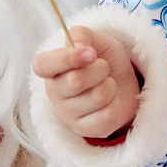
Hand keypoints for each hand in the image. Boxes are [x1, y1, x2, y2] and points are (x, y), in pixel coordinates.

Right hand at [32, 28, 139, 142]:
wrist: (124, 84)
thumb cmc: (103, 61)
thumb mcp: (96, 40)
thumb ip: (82, 36)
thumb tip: (78, 46)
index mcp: (51, 70)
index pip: (43, 65)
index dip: (66, 58)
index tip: (90, 52)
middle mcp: (55, 93)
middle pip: (75, 81)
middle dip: (99, 69)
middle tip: (103, 67)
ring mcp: (68, 115)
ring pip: (97, 97)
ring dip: (109, 86)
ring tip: (107, 84)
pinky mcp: (85, 131)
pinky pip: (107, 116)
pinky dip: (116, 104)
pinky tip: (111, 102)